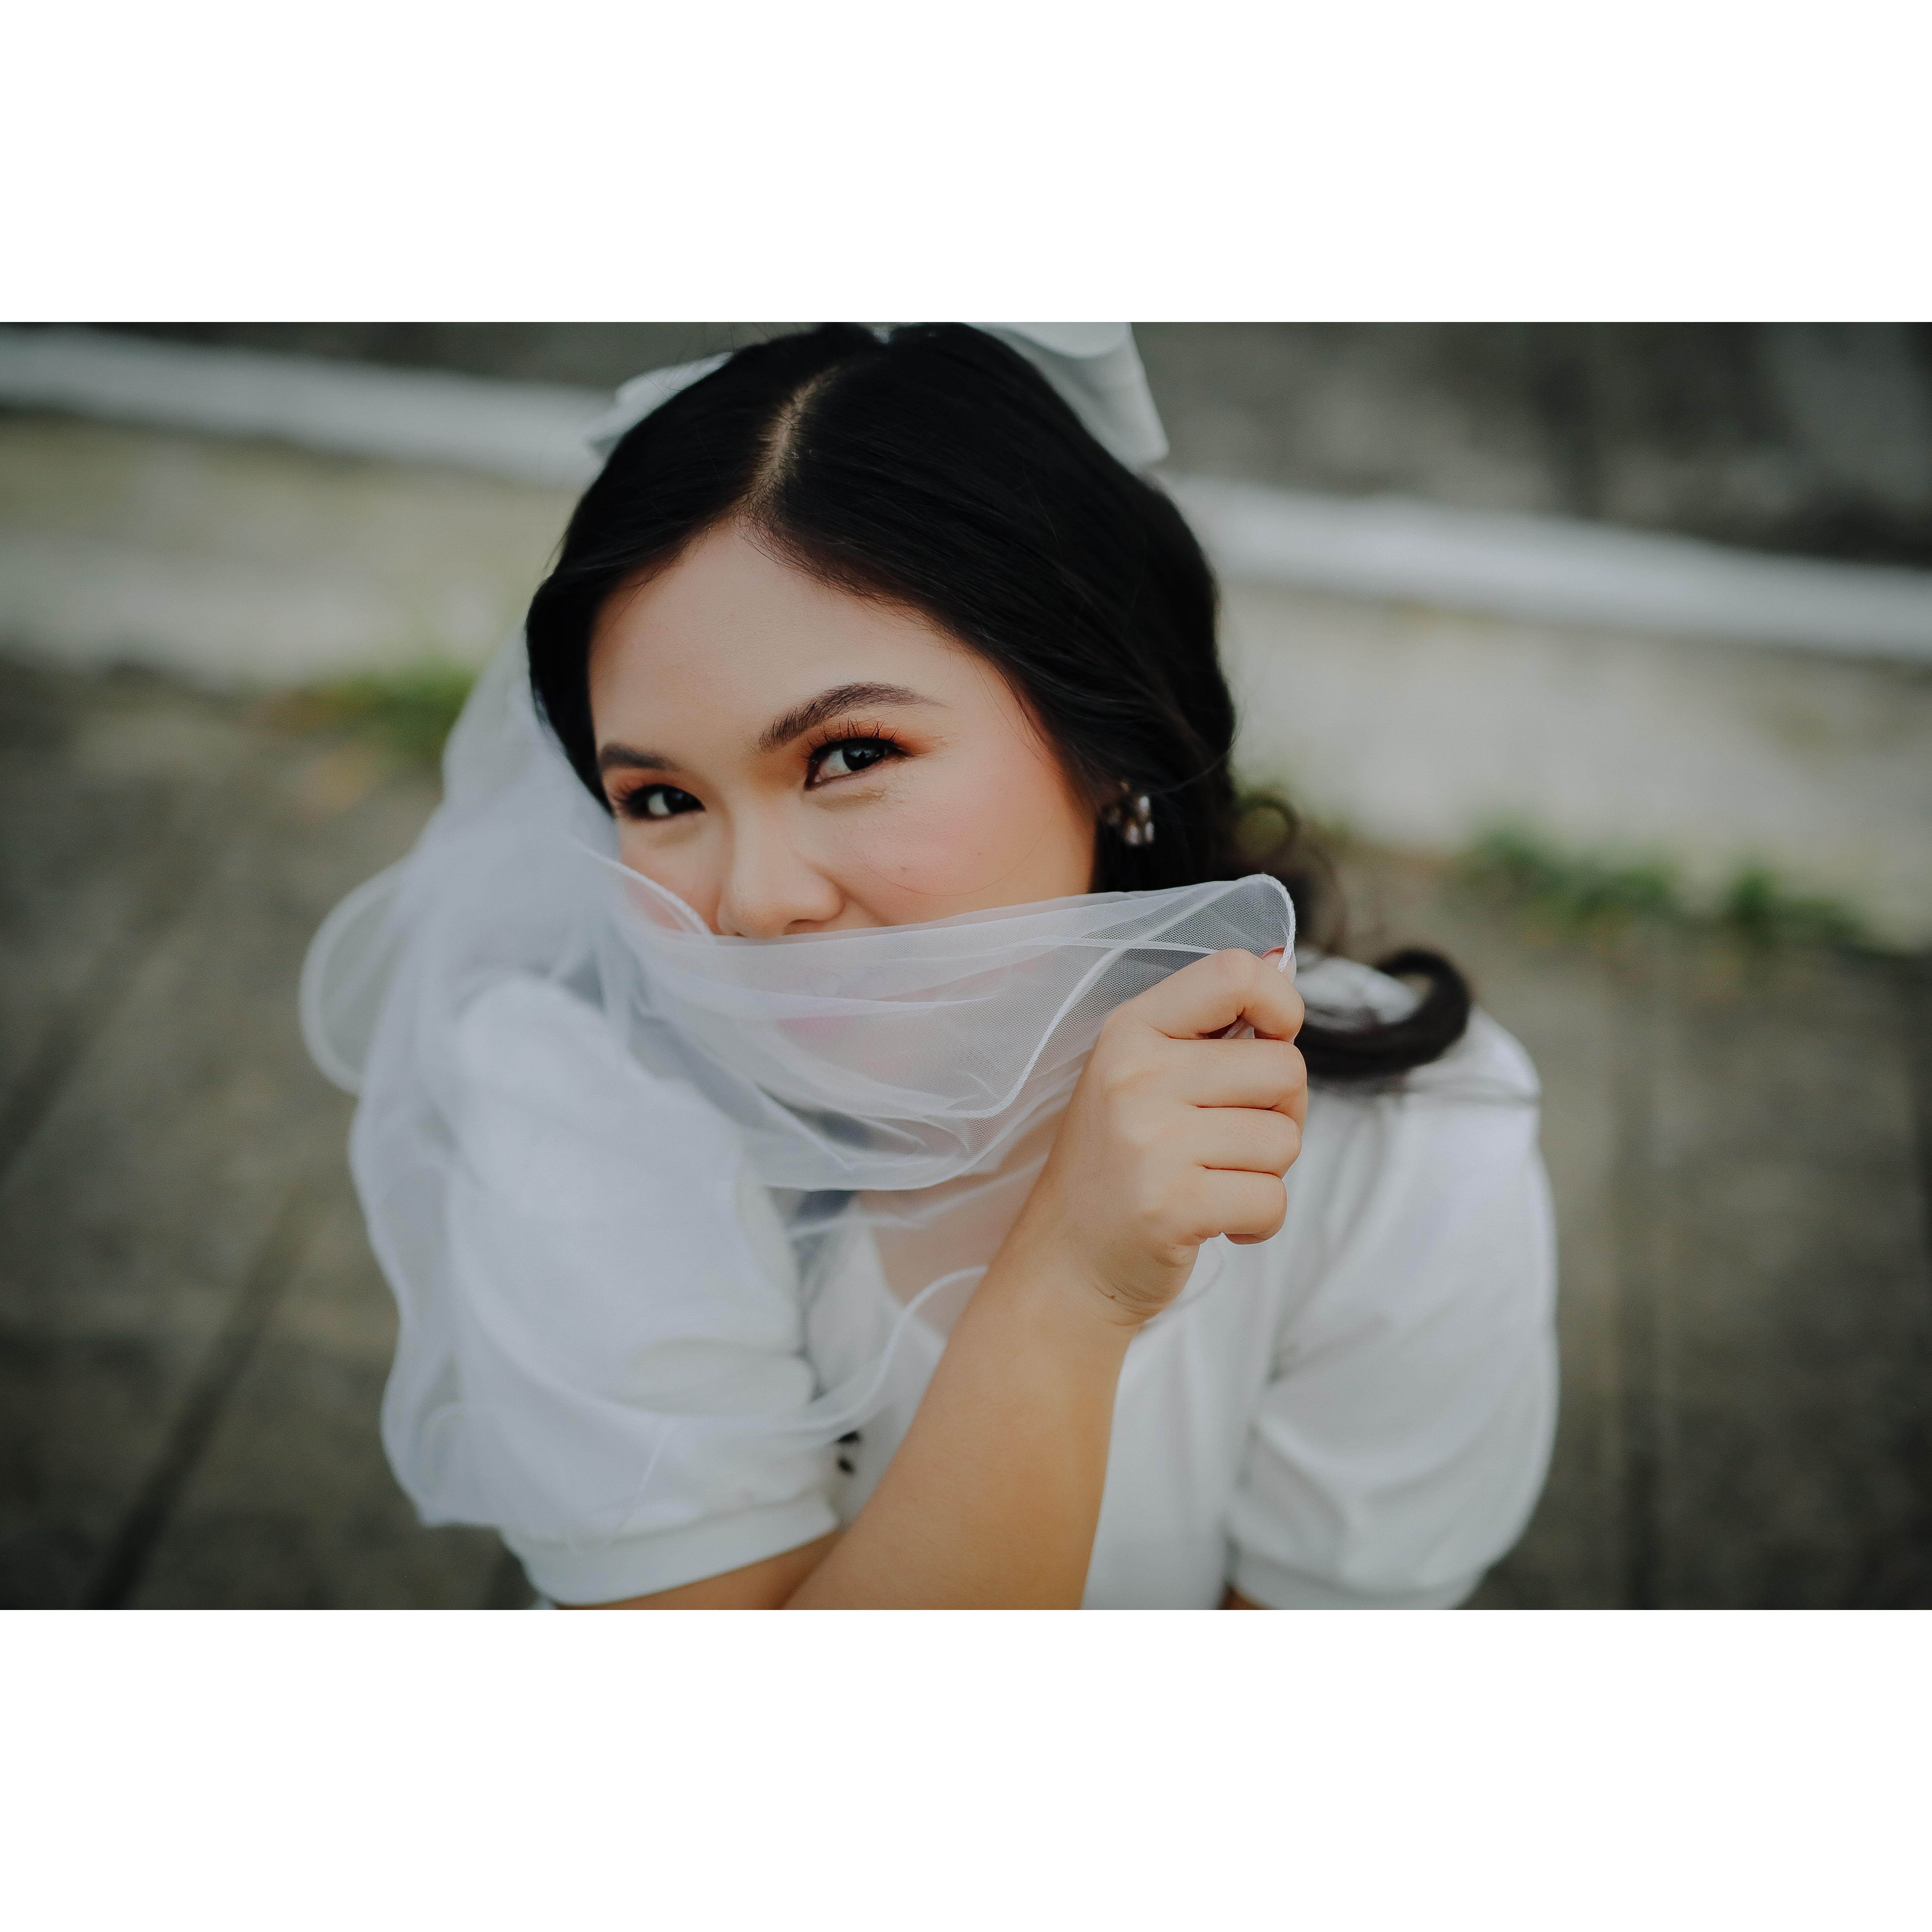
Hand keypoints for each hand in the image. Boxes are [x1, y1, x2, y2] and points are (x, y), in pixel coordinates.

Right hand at [1001, 949, 1306, 1327]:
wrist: (1064, 1262)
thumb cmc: (1121, 1166)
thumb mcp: (1145, 1077)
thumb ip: (1212, 1023)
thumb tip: (1282, 959)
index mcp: (1131, 1032)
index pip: (1234, 974)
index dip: (1281, 1005)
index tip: (1272, 1040)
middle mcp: (1135, 1076)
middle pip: (1283, 1068)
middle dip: (1282, 1111)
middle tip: (1235, 1139)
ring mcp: (1150, 1140)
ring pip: (1285, 1139)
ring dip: (1267, 1172)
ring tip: (1214, 1181)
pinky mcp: (1171, 1204)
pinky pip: (1271, 1199)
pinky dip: (1259, 1221)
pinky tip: (1219, 1222)